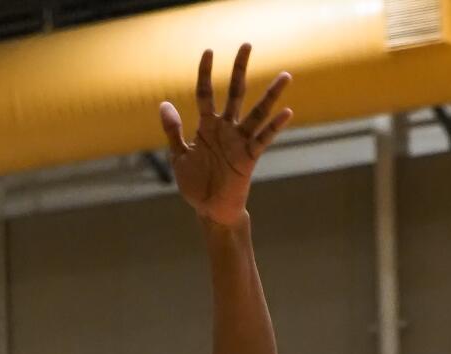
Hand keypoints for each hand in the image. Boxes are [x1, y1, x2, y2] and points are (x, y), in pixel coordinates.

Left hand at [160, 45, 292, 228]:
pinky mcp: (249, 158)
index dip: (205, 73)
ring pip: (257, 113)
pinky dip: (274, 127)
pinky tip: (286, 113)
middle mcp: (225, 129)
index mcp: (207, 127)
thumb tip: (164, 104)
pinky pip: (263, 139)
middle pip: (235, 93)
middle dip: (240, 70)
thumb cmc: (196, 184)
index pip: (205, 93)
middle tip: (246, 45)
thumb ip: (173, 131)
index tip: (209, 52)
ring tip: (285, 76)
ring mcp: (239, 142)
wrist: (210, 211)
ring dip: (271, 96)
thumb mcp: (179, 157)